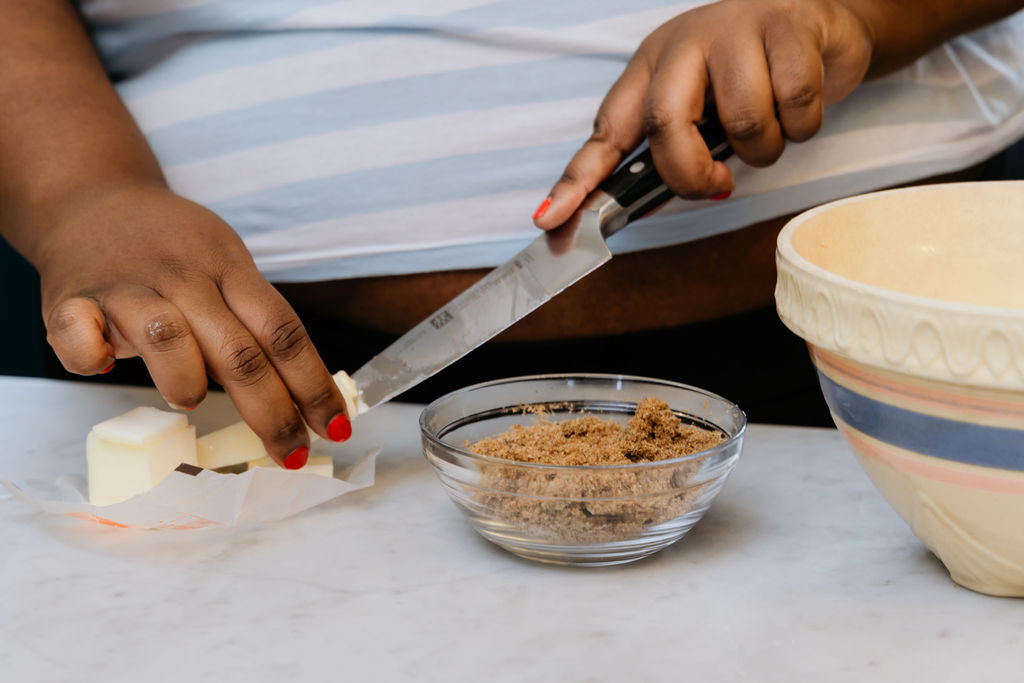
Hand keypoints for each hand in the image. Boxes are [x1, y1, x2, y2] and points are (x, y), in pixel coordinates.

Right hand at [36, 183, 352, 466]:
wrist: (89, 197)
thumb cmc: (171, 248)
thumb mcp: (225, 266)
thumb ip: (253, 322)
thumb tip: (303, 397)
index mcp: (230, 268)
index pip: (284, 332)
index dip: (314, 384)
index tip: (335, 427)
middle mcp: (184, 276)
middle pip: (239, 351)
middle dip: (272, 413)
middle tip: (291, 453)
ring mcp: (127, 285)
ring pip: (167, 338)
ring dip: (186, 383)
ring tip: (190, 400)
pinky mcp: (70, 297)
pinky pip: (79, 334)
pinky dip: (90, 356)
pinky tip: (103, 364)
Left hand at [533, 0, 873, 227]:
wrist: (818, 17)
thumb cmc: (753, 71)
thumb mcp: (703, 106)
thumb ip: (674, 151)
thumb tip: (642, 205)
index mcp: (652, 67)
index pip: (606, 129)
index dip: (576, 180)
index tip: (550, 219)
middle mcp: (685, 44)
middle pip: (666, 126)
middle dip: (692, 172)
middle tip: (717, 185)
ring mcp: (736, 31)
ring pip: (743, 122)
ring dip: (765, 147)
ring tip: (772, 125)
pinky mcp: (789, 29)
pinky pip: (794, 106)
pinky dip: (803, 125)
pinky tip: (799, 106)